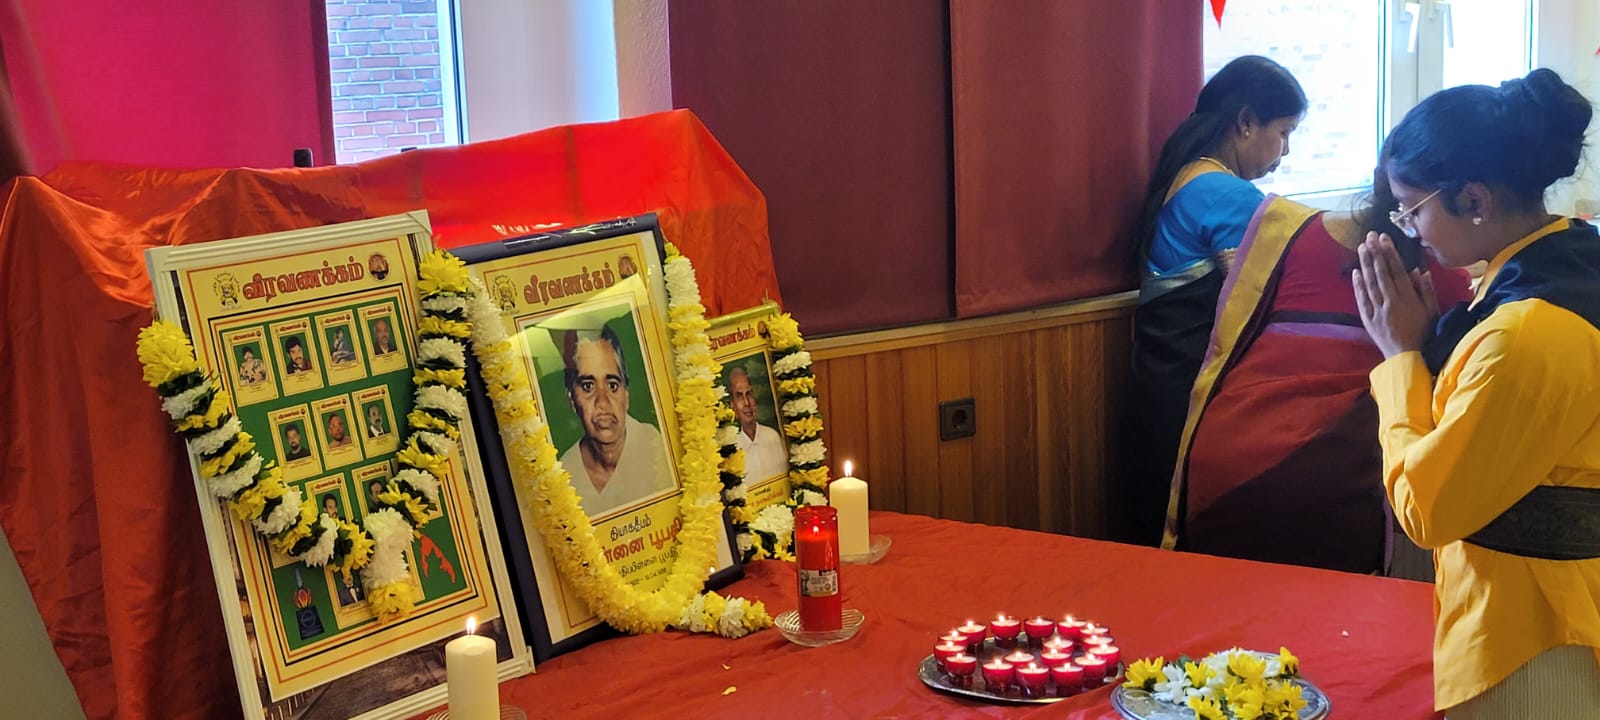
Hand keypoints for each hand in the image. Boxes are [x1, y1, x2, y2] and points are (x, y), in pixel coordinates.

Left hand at [1352, 232, 1436, 358]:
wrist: (1408, 358)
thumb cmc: (1424, 333)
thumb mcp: (1432, 311)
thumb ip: (1426, 291)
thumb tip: (1418, 271)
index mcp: (1408, 299)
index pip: (1396, 271)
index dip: (1389, 254)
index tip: (1384, 239)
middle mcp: (1391, 303)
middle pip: (1381, 274)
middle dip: (1375, 254)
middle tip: (1369, 236)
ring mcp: (1378, 311)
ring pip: (1370, 284)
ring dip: (1365, 265)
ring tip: (1361, 248)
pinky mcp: (1369, 320)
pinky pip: (1362, 300)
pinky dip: (1358, 286)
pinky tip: (1355, 272)